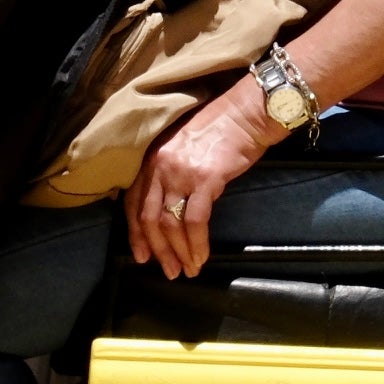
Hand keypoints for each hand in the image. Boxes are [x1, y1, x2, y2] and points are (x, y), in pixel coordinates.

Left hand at [126, 82, 275, 278]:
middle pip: (148, 218)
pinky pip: (194, 221)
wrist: (248, 112)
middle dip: (157, 250)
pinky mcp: (204, 180)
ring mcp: (180, 173)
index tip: (143, 256)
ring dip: (178, 252)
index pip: (134, 203)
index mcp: (152, 159)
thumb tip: (172, 204)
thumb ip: (172, 171)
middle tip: (168, 271)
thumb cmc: (223, 128)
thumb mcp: (185, 147)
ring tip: (187, 270)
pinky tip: (202, 256)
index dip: (137, 234)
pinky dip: (196, 243)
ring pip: (169, 224)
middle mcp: (160, 166)